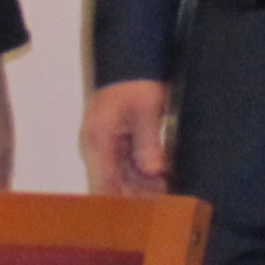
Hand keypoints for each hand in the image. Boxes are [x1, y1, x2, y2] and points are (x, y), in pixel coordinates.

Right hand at [80, 78, 172, 196]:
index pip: (107, 181)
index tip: (146, 206)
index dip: (125, 198)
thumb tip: (153, 171)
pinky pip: (127, 161)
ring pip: (122, 173)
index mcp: (99, 138)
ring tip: (166, 188)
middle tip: (163, 198)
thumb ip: (148, 142)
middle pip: (114, 181)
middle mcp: (98, 144)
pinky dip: (142, 169)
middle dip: (137, 192)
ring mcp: (106, 142)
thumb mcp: (147, 110)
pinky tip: (160, 175)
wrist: (131, 58)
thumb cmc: (135, 79)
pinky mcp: (116, 138)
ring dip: (142, 182)